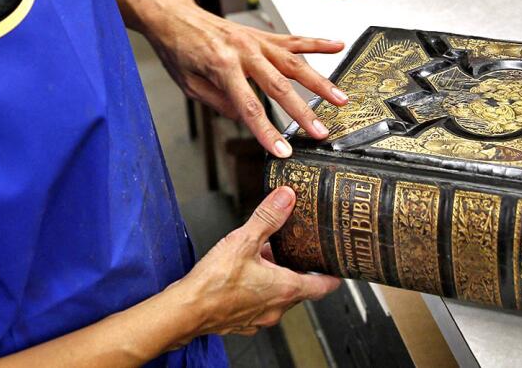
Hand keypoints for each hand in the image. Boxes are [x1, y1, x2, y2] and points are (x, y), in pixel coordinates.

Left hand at [142, 0, 346, 156]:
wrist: (174, 17)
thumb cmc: (178, 50)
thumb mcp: (189, 85)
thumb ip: (219, 102)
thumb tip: (245, 118)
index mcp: (222, 67)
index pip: (249, 108)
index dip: (268, 132)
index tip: (283, 151)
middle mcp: (244, 52)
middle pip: (279, 87)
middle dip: (303, 113)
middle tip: (321, 132)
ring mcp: (256, 41)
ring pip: (295, 63)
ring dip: (320, 82)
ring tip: (341, 99)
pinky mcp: (261, 34)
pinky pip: (294, 39)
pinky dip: (317, 43)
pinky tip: (338, 46)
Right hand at [169, 186, 339, 336]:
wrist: (185, 311)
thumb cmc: (213, 283)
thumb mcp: (244, 240)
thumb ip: (268, 217)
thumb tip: (286, 198)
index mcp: (285, 289)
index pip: (322, 287)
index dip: (331, 277)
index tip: (337, 271)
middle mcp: (275, 308)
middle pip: (298, 290)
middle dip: (295, 271)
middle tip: (293, 254)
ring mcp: (258, 318)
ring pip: (276, 297)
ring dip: (274, 280)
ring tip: (262, 260)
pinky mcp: (240, 322)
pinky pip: (257, 305)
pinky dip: (256, 292)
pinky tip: (242, 278)